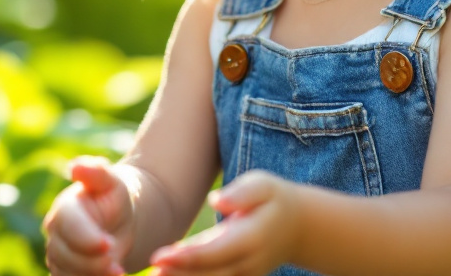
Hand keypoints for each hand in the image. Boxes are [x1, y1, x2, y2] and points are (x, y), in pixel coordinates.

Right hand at [43, 155, 133, 275]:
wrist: (117, 218)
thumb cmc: (113, 195)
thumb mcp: (110, 180)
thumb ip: (95, 172)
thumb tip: (75, 166)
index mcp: (64, 208)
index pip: (68, 225)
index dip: (86, 237)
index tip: (108, 245)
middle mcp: (55, 233)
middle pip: (65, 255)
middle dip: (91, 263)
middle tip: (116, 265)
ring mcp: (58, 254)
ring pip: (67, 273)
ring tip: (118, 272)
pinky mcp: (65, 272)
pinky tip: (112, 275)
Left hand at [148, 171, 301, 275]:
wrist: (299, 227)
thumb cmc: (273, 199)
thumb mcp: (263, 185)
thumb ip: (241, 193)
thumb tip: (217, 202)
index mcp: (252, 237)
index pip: (213, 251)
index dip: (185, 257)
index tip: (159, 256)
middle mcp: (248, 262)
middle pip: (208, 273)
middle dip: (178, 274)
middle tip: (151, 270)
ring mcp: (245, 275)